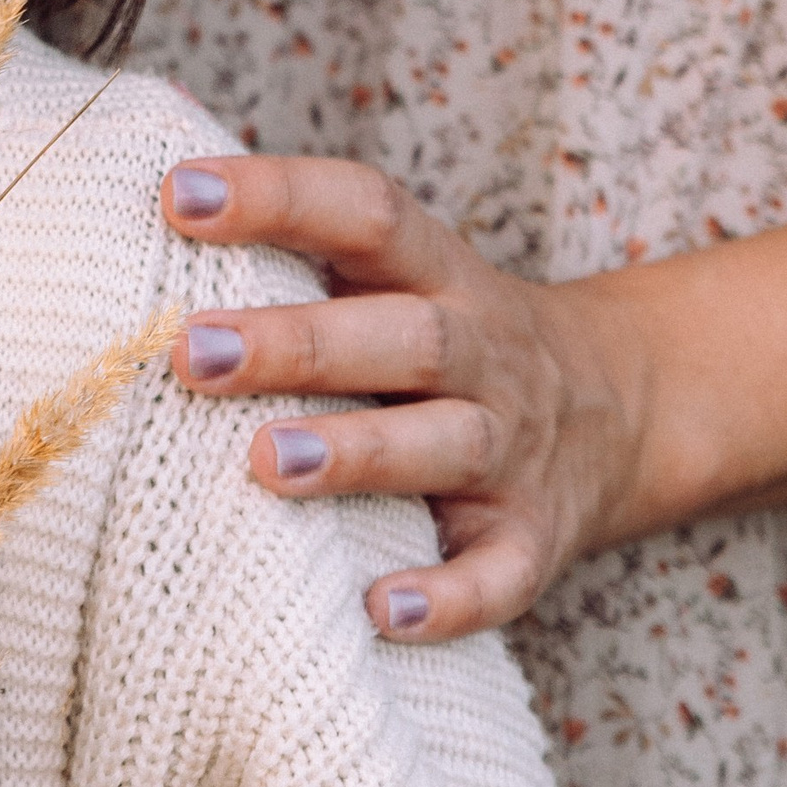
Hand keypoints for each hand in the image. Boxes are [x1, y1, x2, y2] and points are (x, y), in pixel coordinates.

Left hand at [159, 154, 637, 643]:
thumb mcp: (401, 272)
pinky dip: (446, 599)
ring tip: (264, 462)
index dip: (279, 195)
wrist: (629, 407)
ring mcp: (512, 449)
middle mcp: (482, 353)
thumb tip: (157, 175)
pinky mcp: (534, 540)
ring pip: (446, 444)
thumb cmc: (447, 336)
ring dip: (356, 454)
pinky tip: (380, 611)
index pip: (366, 213)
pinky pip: (499, 575)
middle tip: (192, 353)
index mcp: (437, 273)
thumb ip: (299, 240)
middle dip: (297, 343)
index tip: (179, 195)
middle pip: (403, 336)